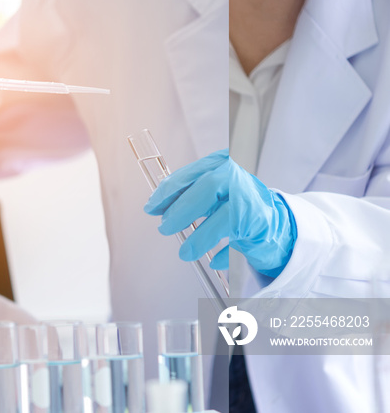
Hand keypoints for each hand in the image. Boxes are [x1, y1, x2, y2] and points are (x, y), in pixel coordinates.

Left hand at [143, 149, 296, 277]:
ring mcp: (253, 201)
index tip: (152, 207)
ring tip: (185, 253)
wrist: (275, 223)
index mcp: (222, 165)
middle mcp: (240, 178)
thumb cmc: (235, 205)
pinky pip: (239, 243)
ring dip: (200, 238)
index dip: (168, 191)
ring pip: (224, 218)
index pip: (192, 173)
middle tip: (165, 228)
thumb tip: (156, 205)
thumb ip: (186, 194)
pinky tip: (213, 261)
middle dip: (182, 210)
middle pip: (209, 188)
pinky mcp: (262, 226)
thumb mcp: (209, 193)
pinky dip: (224, 256)